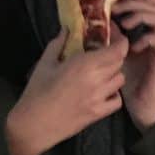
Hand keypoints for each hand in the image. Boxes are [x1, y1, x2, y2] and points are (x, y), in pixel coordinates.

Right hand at [5, 28, 128, 154]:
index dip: (120, 41)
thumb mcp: (45, 64)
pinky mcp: (98, 114)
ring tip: (101, 71)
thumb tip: (67, 28)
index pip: (117, 50)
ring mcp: (99, 98)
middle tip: (102, 51)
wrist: (33, 125)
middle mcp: (97, 80)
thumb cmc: (36, 92)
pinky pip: (117, 100)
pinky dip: (113, 93)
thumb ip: (58, 43)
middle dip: (114, 54)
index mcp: (84, 65)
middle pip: (119, 62)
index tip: (113, 36)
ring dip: (113, 72)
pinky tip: (102, 91)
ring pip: (120, 80)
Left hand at [110, 0, 154, 128]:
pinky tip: (132, 47)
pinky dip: (145, 38)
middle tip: (116, 9)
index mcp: (150, 29)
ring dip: (141, 16)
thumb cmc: (129, 78)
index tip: (117, 1)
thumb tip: (101, 18)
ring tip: (124, 25)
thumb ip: (112, 35)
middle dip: (135, 2)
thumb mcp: (116, 51)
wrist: (140, 103)